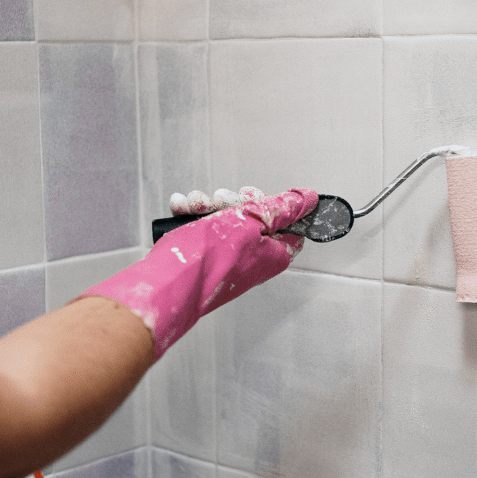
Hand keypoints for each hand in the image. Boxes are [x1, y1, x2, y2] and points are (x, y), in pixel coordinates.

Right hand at [79, 188, 318, 357]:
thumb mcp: (252, 220)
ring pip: (226, 220)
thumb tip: (308, 199)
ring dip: (208, 206)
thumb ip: (283, 208)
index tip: (255, 195)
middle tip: (221, 200)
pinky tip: (183, 210)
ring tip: (195, 206)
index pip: (290, 224)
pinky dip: (193, 216)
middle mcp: (254, 259)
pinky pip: (205, 230)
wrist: (168, 282)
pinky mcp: (207, 258)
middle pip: (254, 218)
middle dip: (233, 201)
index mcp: (274, 254)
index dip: (275, 204)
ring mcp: (229, 259)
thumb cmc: (209, 258)